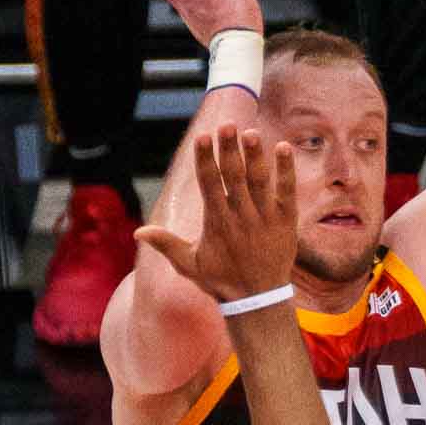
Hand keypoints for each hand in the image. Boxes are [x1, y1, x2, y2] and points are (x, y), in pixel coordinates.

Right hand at [135, 124, 297, 303]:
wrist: (258, 300)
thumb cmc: (221, 280)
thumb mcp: (189, 264)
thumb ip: (166, 244)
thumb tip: (138, 231)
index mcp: (216, 222)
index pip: (209, 183)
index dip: (206, 159)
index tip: (203, 137)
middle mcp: (241, 216)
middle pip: (233, 176)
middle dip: (230, 150)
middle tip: (227, 124)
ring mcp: (265, 217)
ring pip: (259, 181)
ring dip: (255, 155)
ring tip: (251, 132)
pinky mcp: (286, 220)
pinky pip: (287, 191)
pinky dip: (286, 170)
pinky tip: (284, 147)